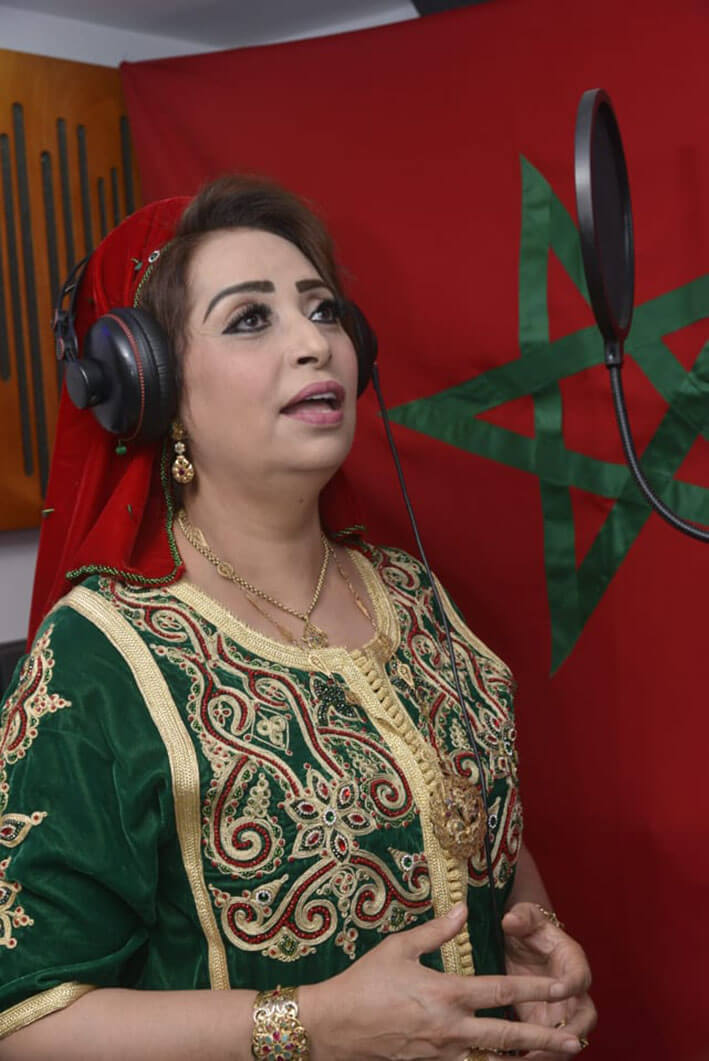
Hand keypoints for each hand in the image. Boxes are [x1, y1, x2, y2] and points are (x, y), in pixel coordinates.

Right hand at [299, 902, 583, 1059]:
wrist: (334, 1026)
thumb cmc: (365, 981)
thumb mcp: (399, 947)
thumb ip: (437, 930)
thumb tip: (465, 909)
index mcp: (446, 993)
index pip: (501, 991)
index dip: (535, 989)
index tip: (564, 987)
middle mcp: (451, 1028)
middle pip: (508, 1036)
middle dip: (545, 1039)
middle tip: (575, 1041)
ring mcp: (442, 1052)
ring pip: (492, 1058)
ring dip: (522, 1057)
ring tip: (550, 1057)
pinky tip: (502, 1060)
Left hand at [502, 902, 596, 1058]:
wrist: (523, 944)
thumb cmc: (528, 928)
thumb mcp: (525, 917)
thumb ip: (521, 917)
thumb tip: (511, 920)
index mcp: (572, 962)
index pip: (580, 977)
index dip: (572, 985)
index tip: (559, 990)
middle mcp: (573, 993)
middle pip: (584, 1020)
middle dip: (570, 1034)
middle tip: (550, 1043)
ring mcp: (562, 1013)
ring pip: (568, 1041)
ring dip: (553, 1052)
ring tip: (529, 1059)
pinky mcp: (546, 1027)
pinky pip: (549, 1048)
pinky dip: (536, 1056)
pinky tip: (512, 1060)